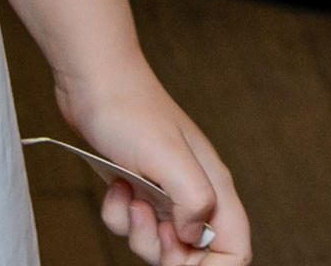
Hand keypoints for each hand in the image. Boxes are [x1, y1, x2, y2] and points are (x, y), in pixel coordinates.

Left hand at [56, 62, 249, 262]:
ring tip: (130, 196)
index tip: (179, 265)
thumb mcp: (167, 156)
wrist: (96, 82)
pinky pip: (133, 226)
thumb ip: (193, 199)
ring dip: (137, 233)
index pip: (234, 247)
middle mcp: (195, 190)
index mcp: (213, 184)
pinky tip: (117, 186)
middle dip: (165, 257)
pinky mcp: (142, 188)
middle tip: (147, 227)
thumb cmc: (132, 111)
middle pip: (194, 255)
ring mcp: (168, 191)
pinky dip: (118, 216)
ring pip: (160, 244)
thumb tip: (192, 236)